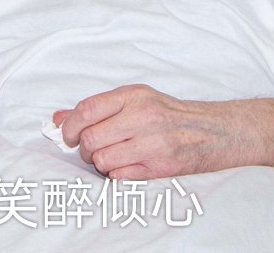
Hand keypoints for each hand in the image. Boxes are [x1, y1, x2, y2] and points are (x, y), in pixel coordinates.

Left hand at [53, 86, 273, 181]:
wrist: (216, 131)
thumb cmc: (171, 115)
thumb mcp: (136, 101)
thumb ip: (97, 109)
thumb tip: (56, 119)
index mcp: (134, 95)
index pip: (86, 110)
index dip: (69, 126)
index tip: (68, 135)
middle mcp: (144, 116)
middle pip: (90, 139)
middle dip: (85, 149)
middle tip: (93, 149)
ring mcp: (154, 142)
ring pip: (103, 161)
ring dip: (101, 164)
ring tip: (113, 158)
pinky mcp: (162, 166)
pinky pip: (120, 177)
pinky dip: (117, 176)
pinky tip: (127, 168)